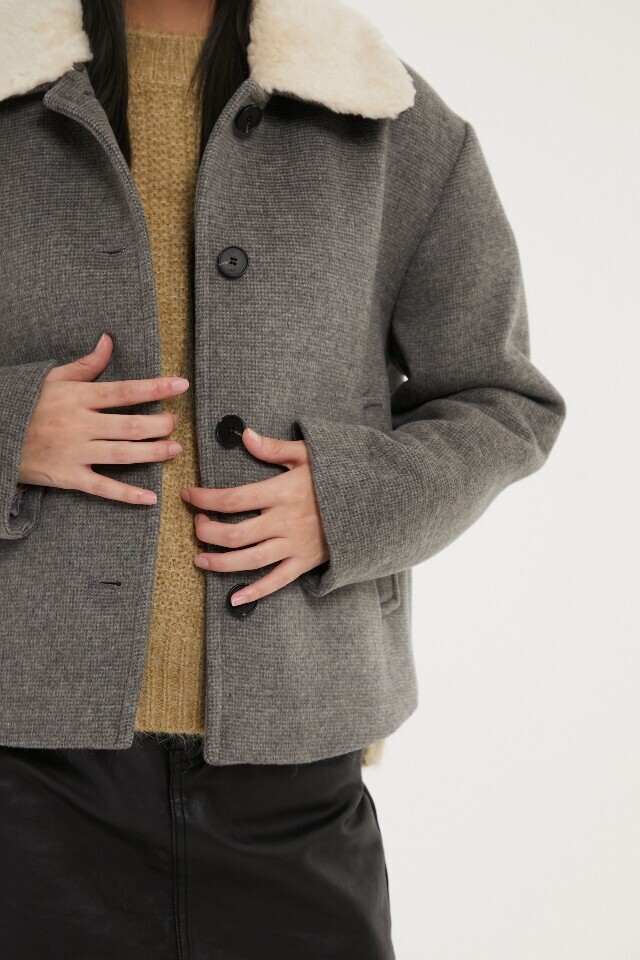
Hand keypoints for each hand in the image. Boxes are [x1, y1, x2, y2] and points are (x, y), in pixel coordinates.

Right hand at [18, 333, 188, 503]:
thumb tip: (108, 341)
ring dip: (153, 453)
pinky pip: (103, 487)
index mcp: (79, 398)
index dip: (155, 388)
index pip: (124, 392)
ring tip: (174, 449)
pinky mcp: (69, 477)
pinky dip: (127, 494)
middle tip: (175, 422)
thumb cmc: (29, 405)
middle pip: (129, 426)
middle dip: (159, 424)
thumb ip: (86, 365)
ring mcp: (75, 453)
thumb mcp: (54, 379)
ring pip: (122, 454)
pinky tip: (150, 497)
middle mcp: (80, 425)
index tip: (180, 385)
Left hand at [181, 428, 329, 604]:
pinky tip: (234, 600)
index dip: (205, 499)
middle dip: (208, 532)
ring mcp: (294, 545)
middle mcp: (285, 522)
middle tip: (197, 526)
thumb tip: (245, 436)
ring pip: (250, 560)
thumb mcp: (309, 454)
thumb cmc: (338, 475)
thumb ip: (274, 448)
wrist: (374, 503)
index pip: (233, 499)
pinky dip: (255, 592)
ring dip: (220, 562)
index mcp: (282, 492)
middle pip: (236, 534)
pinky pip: (277, 582)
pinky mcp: (305, 562)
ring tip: (200, 560)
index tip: (188, 496)